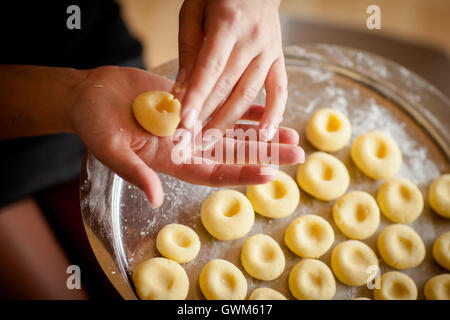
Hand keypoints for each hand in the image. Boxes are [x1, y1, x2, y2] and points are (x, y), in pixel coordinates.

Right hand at [70, 66, 302, 207]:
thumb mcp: (112, 150)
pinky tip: (268, 108)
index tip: (270, 174)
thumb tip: (155, 200)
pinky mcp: (192, 102)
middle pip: (235, 154)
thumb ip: (136, 173)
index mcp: (173, 162)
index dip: (242, 175)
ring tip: (292, 133)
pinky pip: (224, 105)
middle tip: (297, 153)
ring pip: (235, 131)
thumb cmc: (95, 124)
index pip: (214, 173)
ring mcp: (192, 124)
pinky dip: (246, 107)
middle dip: (266, 154)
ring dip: (263, 132)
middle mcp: (188, 146)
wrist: (91, 94)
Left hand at [175, 0, 284, 140]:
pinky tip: (264, 136)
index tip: (184, 121)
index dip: (197, 96)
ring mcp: (269, 52)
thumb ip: (189, 50)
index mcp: (228, 24)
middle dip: (206, 115)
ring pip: (249, 93)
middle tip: (189, 140)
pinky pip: (280, 91)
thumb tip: (181, 91)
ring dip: (229, 121)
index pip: (210, 68)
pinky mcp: (279, 60)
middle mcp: (253, 40)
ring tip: (211, 142)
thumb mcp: (193, 12)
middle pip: (227, 86)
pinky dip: (274, 115)